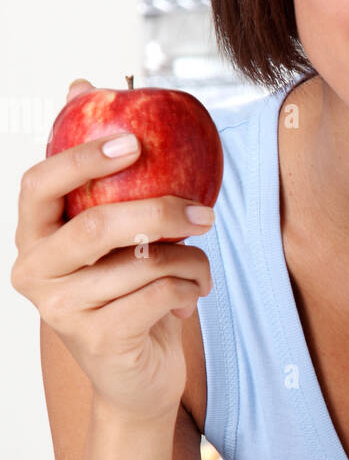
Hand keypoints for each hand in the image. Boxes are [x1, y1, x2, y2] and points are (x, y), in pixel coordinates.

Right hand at [10, 78, 214, 423]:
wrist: (136, 376)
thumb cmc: (126, 293)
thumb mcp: (115, 232)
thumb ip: (98, 170)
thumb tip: (80, 83)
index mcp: (32, 235)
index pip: (39, 183)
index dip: (81, 158)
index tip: (132, 140)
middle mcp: (33, 271)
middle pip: (96, 225)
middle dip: (161, 211)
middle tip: (204, 211)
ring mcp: (60, 310)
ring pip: (140, 264)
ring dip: (188, 261)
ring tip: (199, 268)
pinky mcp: (96, 341)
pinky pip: (159, 296)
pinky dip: (190, 290)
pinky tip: (192, 297)